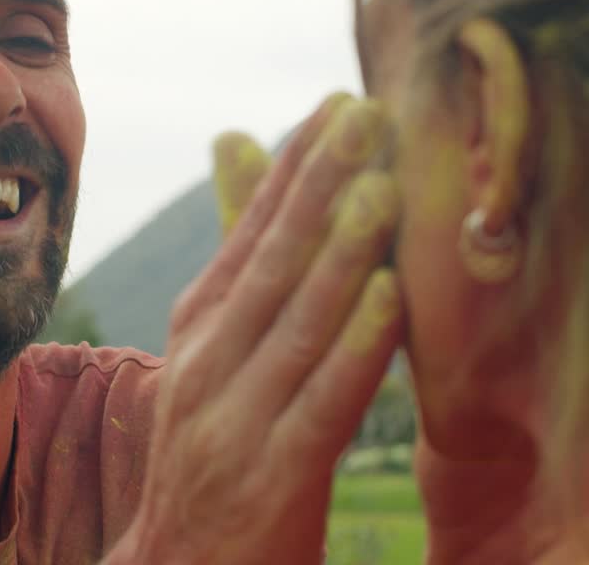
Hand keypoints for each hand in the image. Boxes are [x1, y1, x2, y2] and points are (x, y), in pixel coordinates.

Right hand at [106, 94, 404, 564]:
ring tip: (379, 189)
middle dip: (318, 187)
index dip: (293, 170)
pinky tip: (389, 301)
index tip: (339, 106)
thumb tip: (235, 142)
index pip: (248, 236)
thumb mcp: (215, 353)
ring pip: (292, 327)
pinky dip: (352, 350)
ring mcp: (233, 423)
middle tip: (365, 114)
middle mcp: (207, 367)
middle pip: (268, 266)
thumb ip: (240, 256)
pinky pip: (318, 406)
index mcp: (199, 331)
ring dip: (339, 256)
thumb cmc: (217, 446)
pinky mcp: (271, 481)